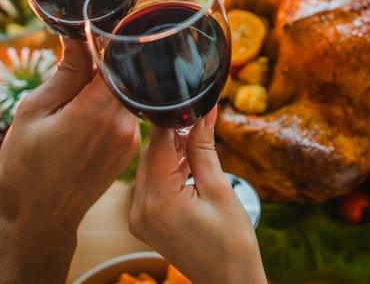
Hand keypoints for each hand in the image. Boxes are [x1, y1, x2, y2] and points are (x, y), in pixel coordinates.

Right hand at [0, 39, 140, 283]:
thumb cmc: (25, 168)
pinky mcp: (129, 150)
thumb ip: (65, 74)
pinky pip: (124, 114)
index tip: (95, 26)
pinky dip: (108, 105)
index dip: (109, 40)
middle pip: (125, 76)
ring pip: (125, 94)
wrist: (38, 220)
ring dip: (107, 84)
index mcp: (97, 112)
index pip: (119, 60)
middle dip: (106, 61)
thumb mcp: (33, 112)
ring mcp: (130, 140)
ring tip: (76, 84)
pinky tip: (84, 109)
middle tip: (81, 50)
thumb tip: (80, 38)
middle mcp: (123, 125)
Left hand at [129, 108, 265, 283]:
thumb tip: (204, 112)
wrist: (228, 281)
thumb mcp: (219, 189)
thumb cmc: (231, 242)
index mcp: (159, 200)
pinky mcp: (143, 222)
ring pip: (149, 167)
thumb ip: (204, 148)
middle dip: (173, 135)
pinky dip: (166, 171)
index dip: (174, 119)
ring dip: (170, 153)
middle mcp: (139, 209)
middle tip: (199, 122)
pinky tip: (188, 166)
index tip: (190, 103)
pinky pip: (150, 184)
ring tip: (198, 146)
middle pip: (150, 153)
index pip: (158, 143)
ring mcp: (138, 218)